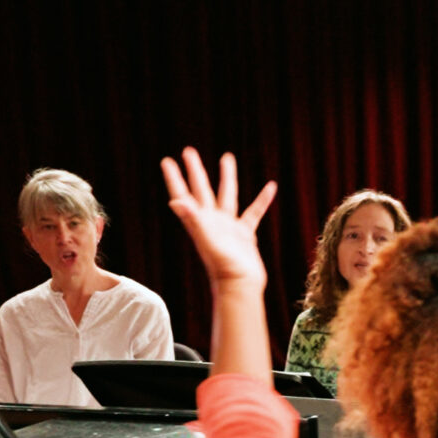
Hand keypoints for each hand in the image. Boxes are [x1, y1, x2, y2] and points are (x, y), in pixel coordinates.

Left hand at [159, 147, 277, 289]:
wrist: (241, 286)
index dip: (175, 178)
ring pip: (227, 195)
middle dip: (195, 170)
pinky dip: (262, 200)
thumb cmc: (223, 266)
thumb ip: (193, 219)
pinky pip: (254, 212)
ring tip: (227, 157)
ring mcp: (228, 226)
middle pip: (202, 189)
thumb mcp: (206, 240)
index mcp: (200, 220)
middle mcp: (212, 220)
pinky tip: (270, 187)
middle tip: (188, 151)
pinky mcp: (245, 234)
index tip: (167, 161)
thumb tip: (175, 202)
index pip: (184, 194)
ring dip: (226, 177)